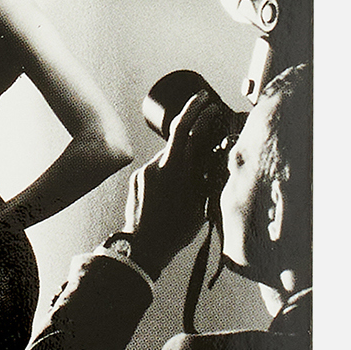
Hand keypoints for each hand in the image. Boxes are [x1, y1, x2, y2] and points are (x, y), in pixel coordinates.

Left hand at [119, 93, 223, 262]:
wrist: (142, 248)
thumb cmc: (174, 230)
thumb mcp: (199, 205)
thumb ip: (205, 179)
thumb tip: (214, 160)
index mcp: (174, 170)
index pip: (184, 129)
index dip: (195, 111)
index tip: (206, 101)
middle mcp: (155, 166)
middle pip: (177, 142)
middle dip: (193, 136)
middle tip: (207, 130)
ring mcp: (143, 172)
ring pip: (167, 158)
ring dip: (180, 161)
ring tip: (189, 180)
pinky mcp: (136, 180)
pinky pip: (155, 170)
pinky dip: (167, 173)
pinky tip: (172, 192)